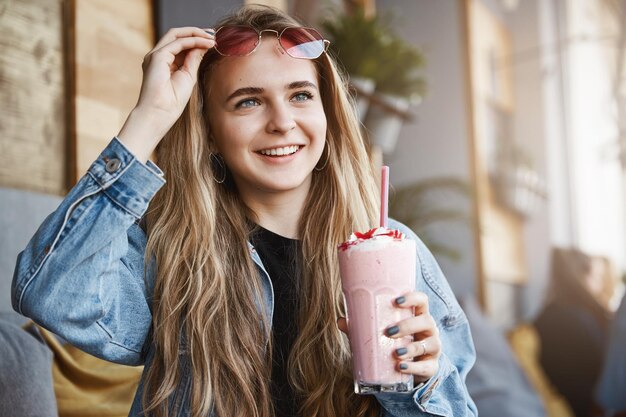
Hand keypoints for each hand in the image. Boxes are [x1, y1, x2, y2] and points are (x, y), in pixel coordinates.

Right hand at [118, 27, 214, 161]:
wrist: (159, 114)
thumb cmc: (172, 102)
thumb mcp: (188, 77)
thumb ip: (193, 60)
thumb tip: (203, 46)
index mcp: (164, 62)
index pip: (180, 44)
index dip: (196, 40)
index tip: (212, 41)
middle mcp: (157, 56)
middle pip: (176, 35)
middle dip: (196, 32)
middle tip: (214, 34)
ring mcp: (155, 55)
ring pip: (176, 35)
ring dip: (196, 34)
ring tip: (212, 38)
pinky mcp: (157, 57)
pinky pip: (177, 42)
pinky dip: (193, 40)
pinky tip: (206, 43)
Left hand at [337, 291, 441, 384]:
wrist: (409, 367)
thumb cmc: (394, 342)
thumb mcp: (380, 333)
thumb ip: (362, 327)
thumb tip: (341, 321)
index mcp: (417, 315)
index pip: (422, 300)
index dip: (413, 298)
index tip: (397, 301)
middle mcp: (428, 329)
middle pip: (426, 321)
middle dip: (408, 325)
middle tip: (389, 332)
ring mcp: (433, 348)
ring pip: (429, 344)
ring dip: (412, 348)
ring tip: (396, 353)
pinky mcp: (432, 367)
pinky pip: (427, 367)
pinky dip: (414, 368)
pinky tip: (401, 367)